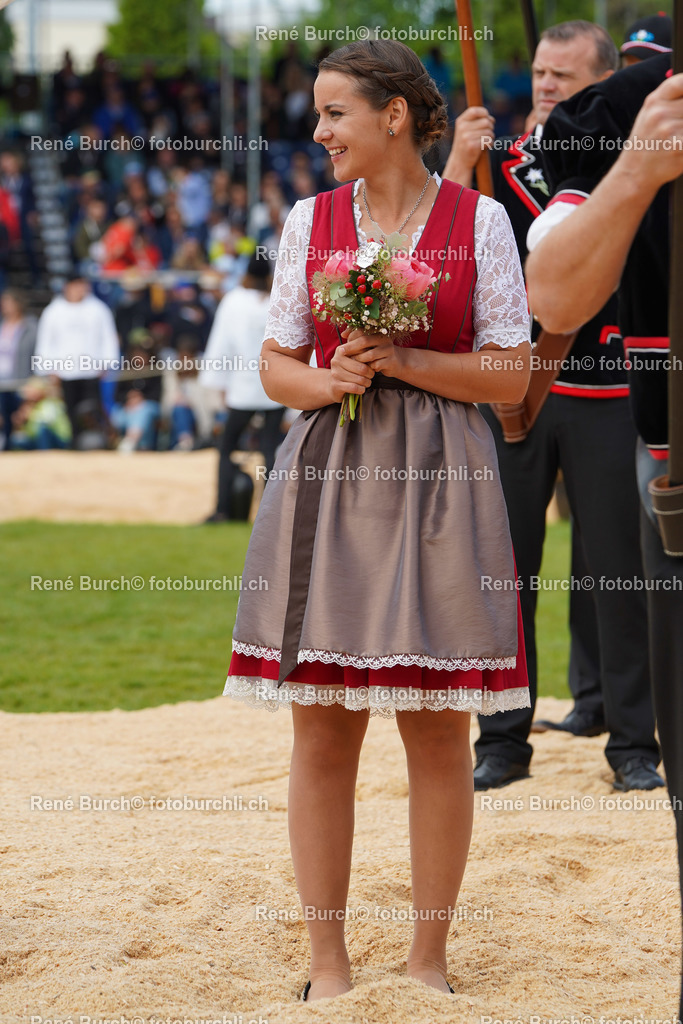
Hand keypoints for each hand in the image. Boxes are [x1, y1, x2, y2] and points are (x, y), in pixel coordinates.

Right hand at [327, 330, 374, 403]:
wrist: (333, 385)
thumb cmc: (348, 369)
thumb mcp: (354, 357)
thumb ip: (363, 350)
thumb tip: (376, 343)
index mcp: (341, 350)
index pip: (361, 353)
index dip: (370, 359)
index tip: (372, 363)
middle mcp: (336, 360)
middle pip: (362, 368)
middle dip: (370, 374)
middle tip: (371, 375)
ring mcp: (335, 373)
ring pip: (359, 379)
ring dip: (367, 382)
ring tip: (367, 382)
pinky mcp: (336, 385)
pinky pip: (354, 387)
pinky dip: (361, 389)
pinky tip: (361, 388)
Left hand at [340, 328, 406, 377]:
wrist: (397, 363)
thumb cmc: (378, 353)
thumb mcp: (368, 345)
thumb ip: (356, 339)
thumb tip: (343, 334)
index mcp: (378, 333)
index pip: (362, 331)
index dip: (350, 337)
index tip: (341, 347)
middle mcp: (384, 339)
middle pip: (364, 341)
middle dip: (351, 347)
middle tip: (341, 353)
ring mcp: (389, 350)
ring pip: (370, 355)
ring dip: (360, 360)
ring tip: (355, 363)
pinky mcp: (391, 361)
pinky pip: (376, 365)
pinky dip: (370, 368)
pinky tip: (368, 370)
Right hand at [443, 106, 494, 179]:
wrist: (460, 162)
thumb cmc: (466, 143)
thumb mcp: (466, 129)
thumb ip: (476, 120)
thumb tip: (491, 118)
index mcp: (460, 121)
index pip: (475, 110)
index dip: (484, 113)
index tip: (487, 119)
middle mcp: (462, 128)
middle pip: (486, 121)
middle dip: (491, 127)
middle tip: (487, 133)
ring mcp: (466, 137)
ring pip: (489, 132)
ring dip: (491, 136)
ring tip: (485, 141)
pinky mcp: (472, 146)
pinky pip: (488, 141)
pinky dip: (490, 144)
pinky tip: (485, 146)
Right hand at [619, 72, 682, 189]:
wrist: (633, 174)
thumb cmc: (646, 142)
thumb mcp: (650, 113)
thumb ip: (671, 97)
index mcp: (654, 101)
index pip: (681, 82)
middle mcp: (660, 113)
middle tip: (679, 125)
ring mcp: (669, 131)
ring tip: (678, 140)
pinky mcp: (678, 148)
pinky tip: (679, 150)